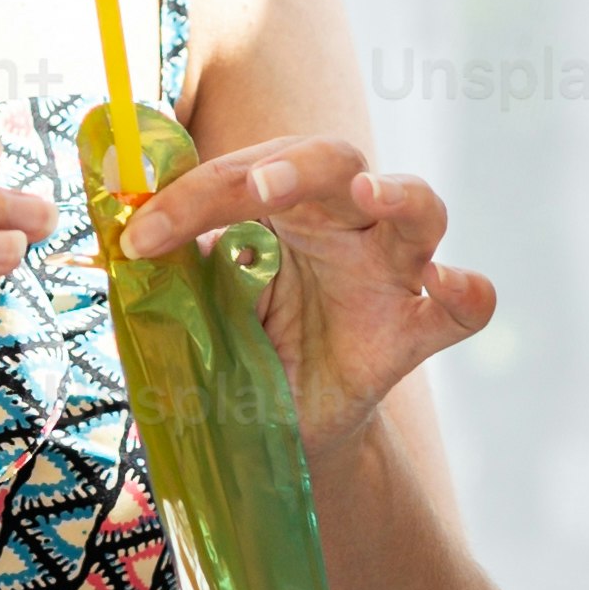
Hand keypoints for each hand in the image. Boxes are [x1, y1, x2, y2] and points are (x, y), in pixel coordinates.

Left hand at [114, 134, 499, 455]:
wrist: (277, 427)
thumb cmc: (238, 345)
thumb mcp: (193, 302)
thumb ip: (169, 265)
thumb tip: (123, 223)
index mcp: (281, 207)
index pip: (246, 172)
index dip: (190, 195)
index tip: (139, 237)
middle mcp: (342, 226)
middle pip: (337, 162)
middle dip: (294, 166)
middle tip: (256, 188)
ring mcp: (387, 274)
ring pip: (421, 209)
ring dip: (398, 194)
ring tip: (369, 193)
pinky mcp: (412, 333)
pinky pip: (463, 306)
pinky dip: (465, 290)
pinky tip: (445, 284)